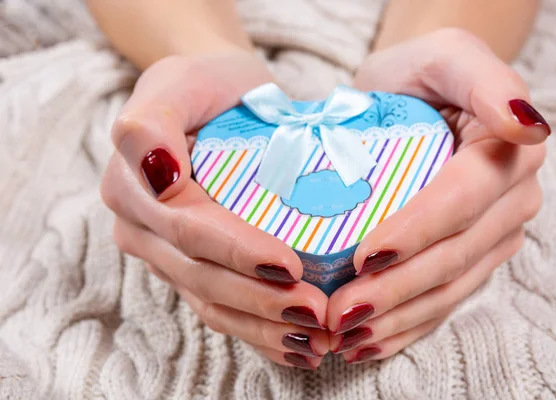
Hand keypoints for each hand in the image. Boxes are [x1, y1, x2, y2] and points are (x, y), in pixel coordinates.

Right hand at [101, 53, 330, 369]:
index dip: (237, 252)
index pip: (188, 230)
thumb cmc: (203, 85)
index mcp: (134, 187)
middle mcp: (144, 228)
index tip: (289, 265)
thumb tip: (158, 171)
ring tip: (315, 339)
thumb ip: (151, 121)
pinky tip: (296, 347)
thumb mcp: (176, 82)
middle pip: (202, 276)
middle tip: (317, 312)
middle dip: (260, 301)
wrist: (214, 95)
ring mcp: (167, 253)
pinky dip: (257, 332)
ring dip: (263, 327)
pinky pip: (220, 307)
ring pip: (211, 302)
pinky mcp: (192, 267)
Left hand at [326, 28, 547, 362]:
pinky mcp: (472, 258)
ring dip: (398, 318)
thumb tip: (524, 125)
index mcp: (507, 152)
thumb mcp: (445, 56)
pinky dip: (407, 326)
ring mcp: (493, 235)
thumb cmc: (418, 75)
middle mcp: (510, 200)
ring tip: (347, 336)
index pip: (463, 199)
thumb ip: (485, 79)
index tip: (366, 256)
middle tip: (340, 312)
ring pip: (449, 289)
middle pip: (454, 255)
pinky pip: (444, 301)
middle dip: (397, 290)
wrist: (413, 97)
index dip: (418, 232)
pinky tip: (371, 342)